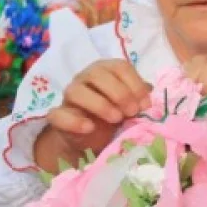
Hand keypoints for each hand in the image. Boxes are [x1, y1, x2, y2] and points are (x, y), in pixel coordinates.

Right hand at [34, 59, 150, 171]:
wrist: (90, 139)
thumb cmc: (112, 116)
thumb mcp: (129, 106)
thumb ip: (138, 97)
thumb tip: (149, 93)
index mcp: (105, 71)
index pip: (119, 66)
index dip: (135, 84)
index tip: (145, 104)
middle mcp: (85, 78)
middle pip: (98, 74)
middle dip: (120, 93)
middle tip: (132, 112)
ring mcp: (69, 95)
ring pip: (76, 91)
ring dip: (100, 104)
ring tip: (116, 119)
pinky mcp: (58, 116)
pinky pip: (58, 114)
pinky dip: (74, 121)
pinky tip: (90, 127)